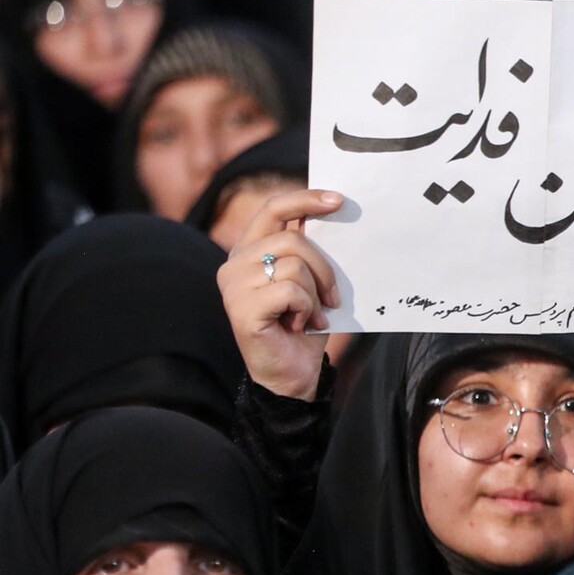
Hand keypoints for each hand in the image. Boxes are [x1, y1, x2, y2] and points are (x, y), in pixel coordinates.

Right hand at [219, 189, 343, 400]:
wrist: (294, 374)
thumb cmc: (305, 325)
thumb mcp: (310, 280)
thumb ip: (309, 249)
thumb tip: (330, 209)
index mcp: (249, 251)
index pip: (273, 209)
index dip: (306, 199)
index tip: (338, 200)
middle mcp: (234, 264)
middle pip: (293, 240)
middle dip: (324, 269)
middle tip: (332, 296)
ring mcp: (233, 286)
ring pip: (294, 266)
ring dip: (315, 295)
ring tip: (312, 315)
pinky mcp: (240, 309)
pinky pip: (290, 291)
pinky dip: (307, 309)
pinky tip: (302, 325)